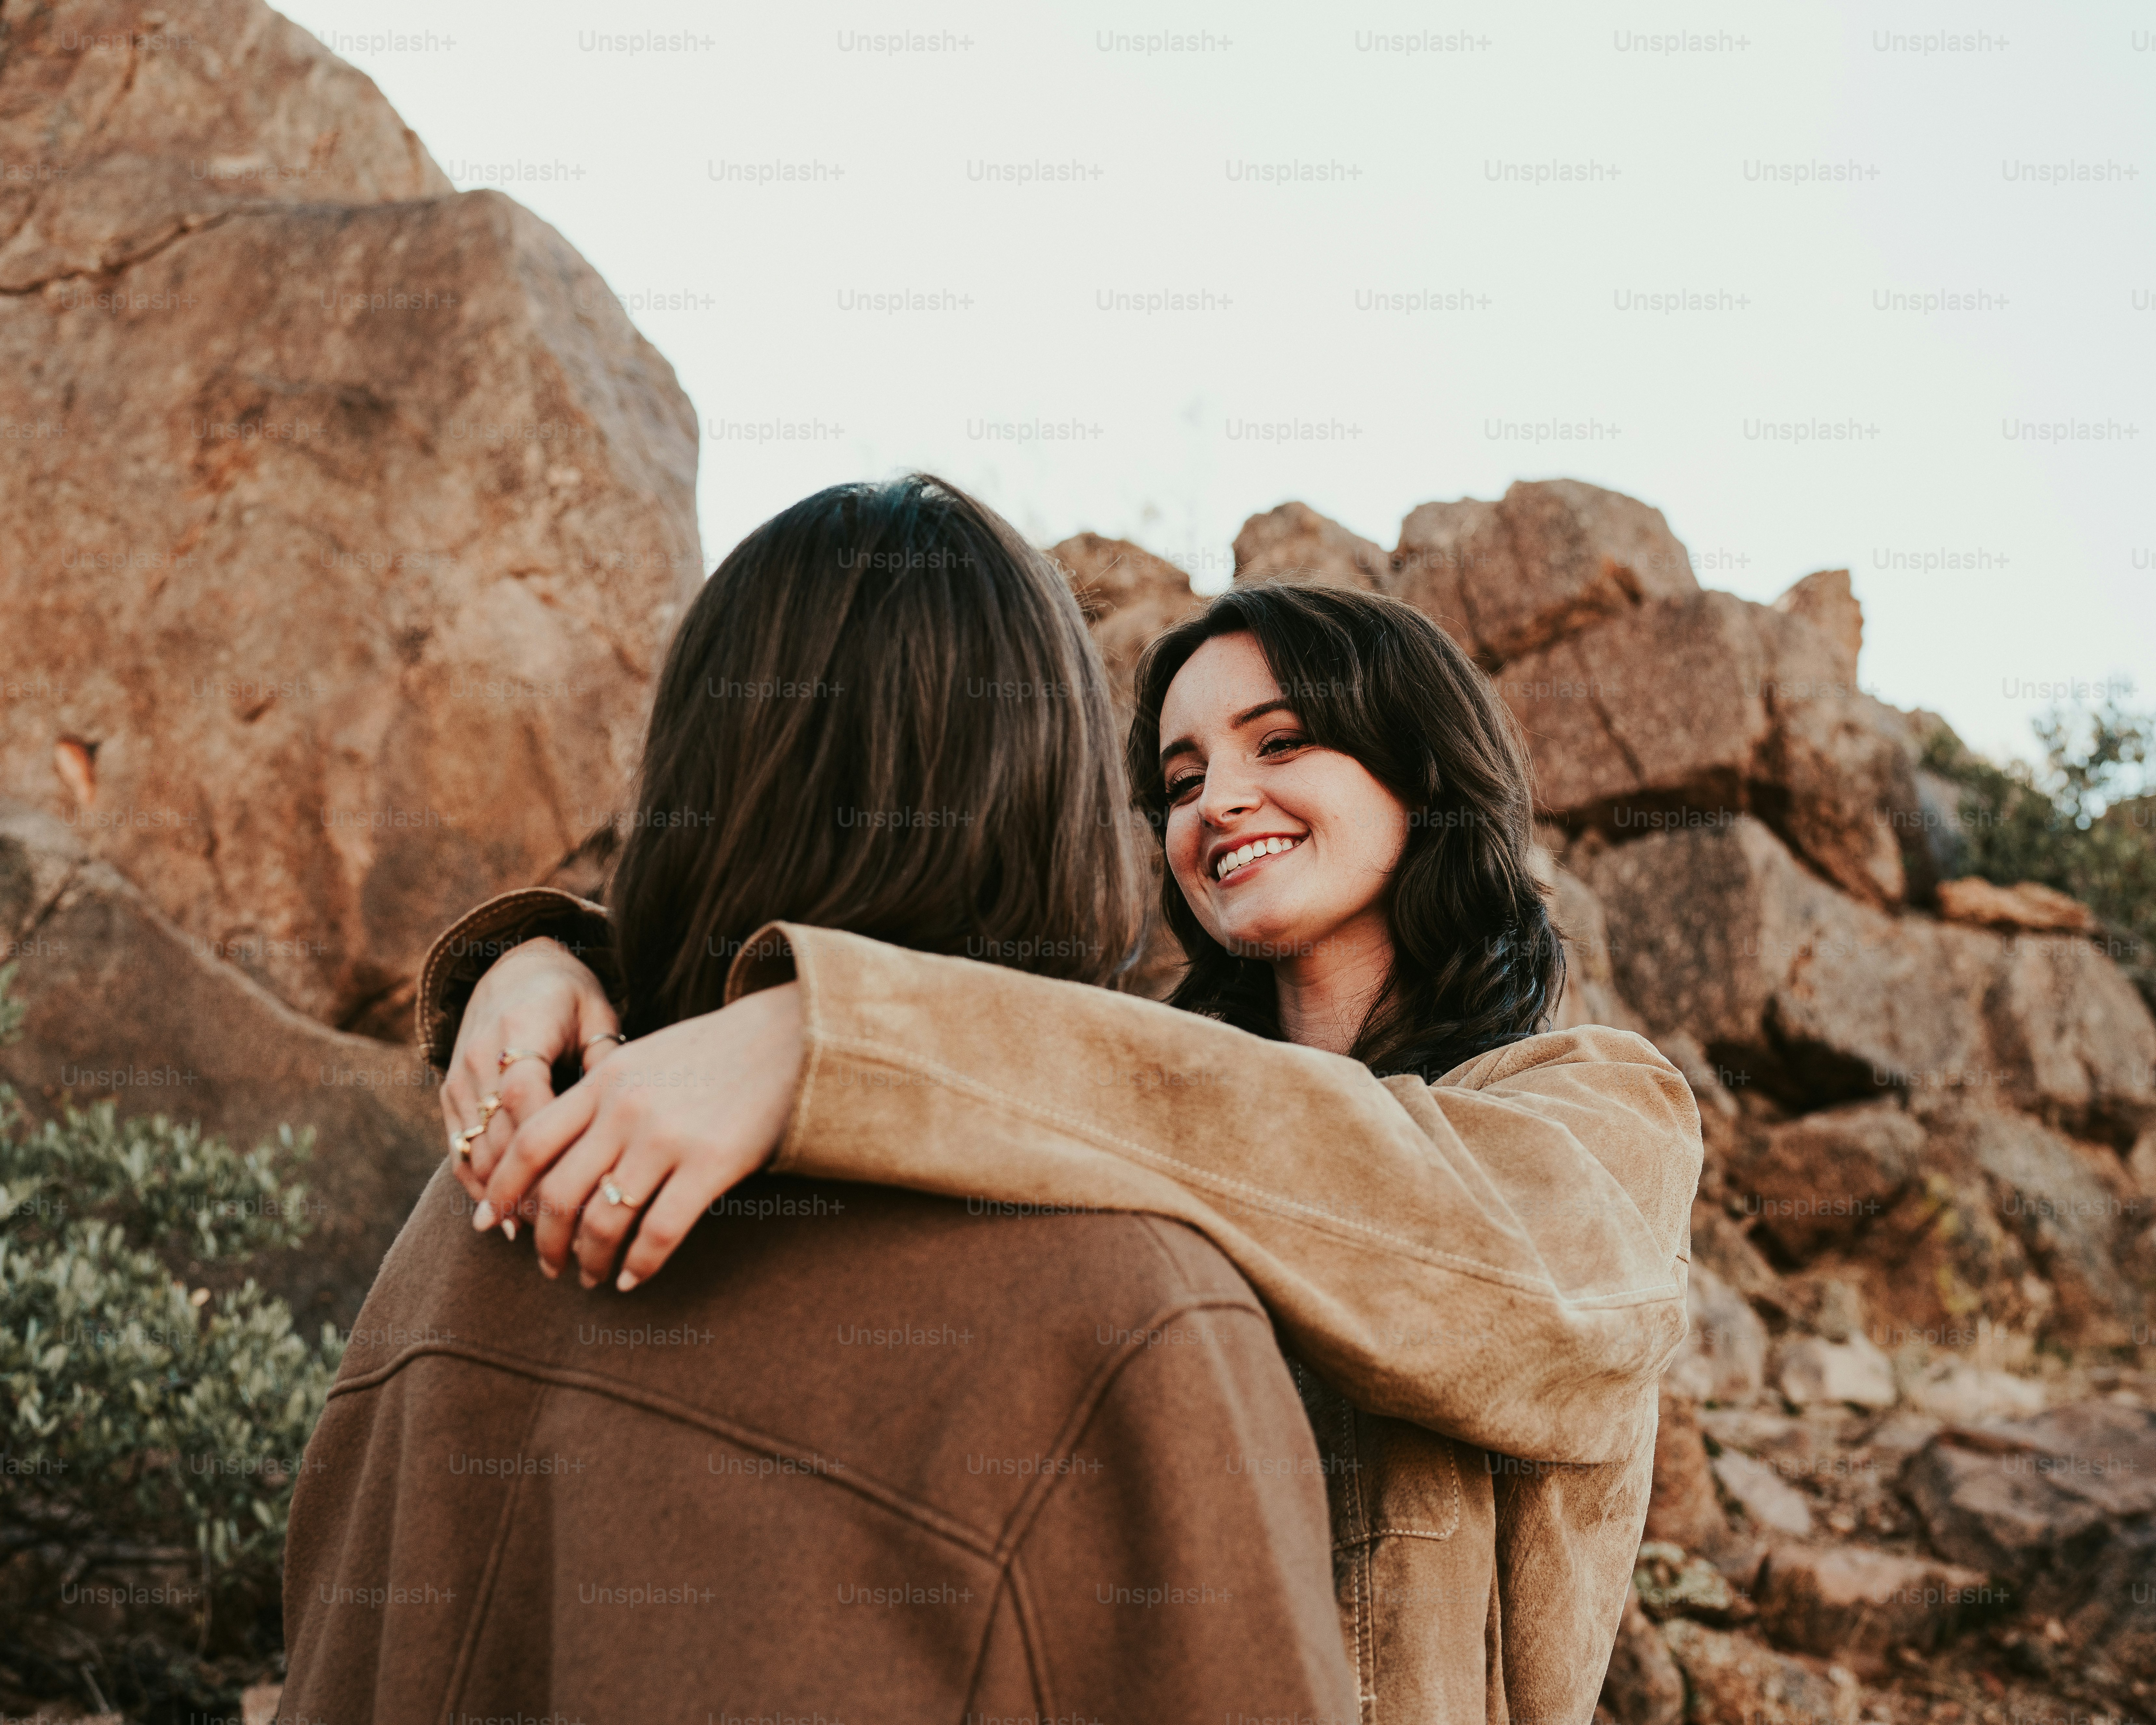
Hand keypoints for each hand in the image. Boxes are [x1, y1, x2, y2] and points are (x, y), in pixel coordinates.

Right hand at [440, 937, 621, 1215]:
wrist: (512, 966)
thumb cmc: (568, 994)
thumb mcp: (596, 1013)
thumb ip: (605, 1058)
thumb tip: (621, 1116)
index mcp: (519, 1030)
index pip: (526, 1098)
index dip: (550, 1148)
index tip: (582, 1188)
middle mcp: (479, 1056)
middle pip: (498, 1135)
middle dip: (528, 1186)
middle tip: (566, 1231)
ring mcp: (458, 1078)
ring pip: (473, 1150)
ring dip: (502, 1197)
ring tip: (538, 1237)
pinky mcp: (448, 1094)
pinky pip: (457, 1149)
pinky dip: (478, 1186)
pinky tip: (502, 1220)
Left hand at [473, 982, 804, 1290]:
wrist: (791, 1036)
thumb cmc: (714, 1053)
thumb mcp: (643, 1059)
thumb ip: (600, 1098)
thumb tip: (557, 1156)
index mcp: (604, 1079)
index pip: (531, 1141)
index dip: (503, 1188)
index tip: (488, 1221)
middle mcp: (626, 1108)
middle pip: (560, 1191)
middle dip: (546, 1240)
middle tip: (547, 1265)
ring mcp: (668, 1136)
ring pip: (605, 1219)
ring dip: (590, 1260)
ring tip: (591, 1277)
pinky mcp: (711, 1163)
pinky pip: (660, 1231)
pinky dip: (640, 1264)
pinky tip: (632, 1278)